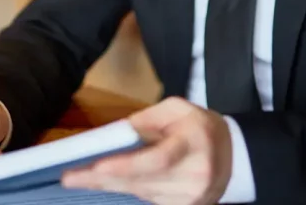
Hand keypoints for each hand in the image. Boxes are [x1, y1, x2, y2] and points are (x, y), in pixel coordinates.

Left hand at [62, 97, 232, 204]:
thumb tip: (114, 134)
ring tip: (79, 178)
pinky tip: (104, 182)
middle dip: (102, 179)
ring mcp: (191, 198)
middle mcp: (194, 177)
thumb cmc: (199, 126)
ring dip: (109, 185)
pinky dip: (126, 189)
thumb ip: (146, 120)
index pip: (157, 159)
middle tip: (70, 176)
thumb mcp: (177, 109)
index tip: (97, 166)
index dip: (126, 165)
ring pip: (141, 193)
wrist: (235, 155)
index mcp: (194, 144)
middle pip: (142, 181)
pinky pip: (147, 199)